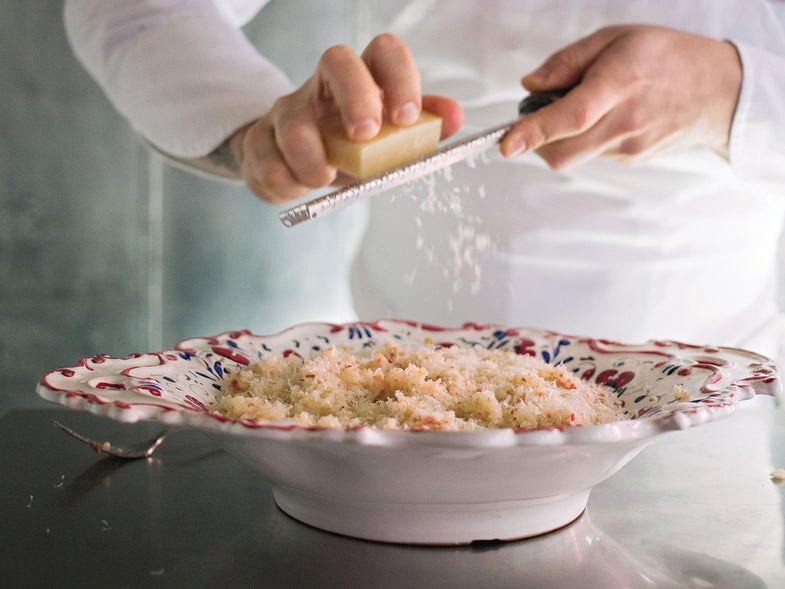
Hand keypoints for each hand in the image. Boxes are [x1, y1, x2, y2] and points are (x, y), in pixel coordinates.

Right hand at [228, 34, 462, 203]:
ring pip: (293, 120)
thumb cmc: (350, 150)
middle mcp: (324, 86)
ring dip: (312, 157)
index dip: (399, 79)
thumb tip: (455, 116)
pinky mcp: (260, 139)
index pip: (383, 52)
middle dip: (355, 98)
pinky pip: (265, 158)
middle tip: (365, 138)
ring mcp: (288, 109)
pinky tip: (296, 188)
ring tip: (324, 179)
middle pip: (336, 61)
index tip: (406, 119)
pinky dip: (285, 181)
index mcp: (364, 80)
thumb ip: (421, 127)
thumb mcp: (387, 140)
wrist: (296, 168)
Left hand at [500, 25, 741, 168]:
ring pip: (572, 157)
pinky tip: (606, 118)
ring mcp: (629, 147)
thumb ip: (567, 62)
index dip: (535, 131)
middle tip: (536, 115)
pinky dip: (583, 140)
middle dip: (535, 142)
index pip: (572, 116)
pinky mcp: (630, 160)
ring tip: (583, 107)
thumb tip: (530, 85)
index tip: (506, 144)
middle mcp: (624, 121)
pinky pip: (591, 155)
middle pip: (562, 152)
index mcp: (620, 83)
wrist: (718, 91)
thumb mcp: (615, 38)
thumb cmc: (665, 56)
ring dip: (559, 139)